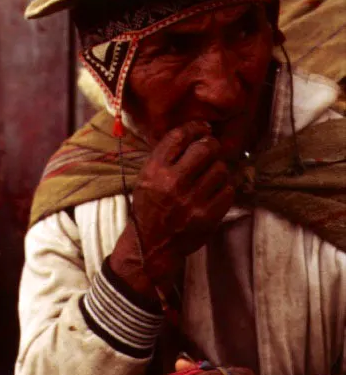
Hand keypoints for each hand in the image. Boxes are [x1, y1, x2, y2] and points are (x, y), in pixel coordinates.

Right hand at [110, 121, 234, 297]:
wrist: (151, 246)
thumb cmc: (150, 208)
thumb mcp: (146, 179)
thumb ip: (166, 157)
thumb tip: (197, 133)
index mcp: (154, 171)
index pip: (179, 136)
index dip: (195, 128)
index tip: (202, 129)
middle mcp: (172, 184)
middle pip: (205, 148)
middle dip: (211, 146)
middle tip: (210, 152)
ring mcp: (191, 201)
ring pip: (220, 169)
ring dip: (218, 170)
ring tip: (210, 177)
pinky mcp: (206, 217)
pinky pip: (228, 191)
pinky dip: (224, 189)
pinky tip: (214, 193)